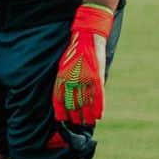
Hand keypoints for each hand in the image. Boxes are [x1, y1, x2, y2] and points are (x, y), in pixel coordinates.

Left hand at [52, 4, 113, 135]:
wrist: (87, 34)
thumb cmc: (75, 49)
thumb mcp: (64, 63)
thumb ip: (63, 78)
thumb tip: (63, 93)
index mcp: (62, 75)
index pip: (58, 99)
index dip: (60, 111)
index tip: (61, 120)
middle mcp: (73, 79)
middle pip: (72, 104)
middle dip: (74, 116)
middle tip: (76, 125)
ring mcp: (86, 78)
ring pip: (86, 103)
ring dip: (87, 115)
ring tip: (87, 124)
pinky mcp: (97, 76)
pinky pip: (99, 96)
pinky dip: (99, 107)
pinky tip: (99, 116)